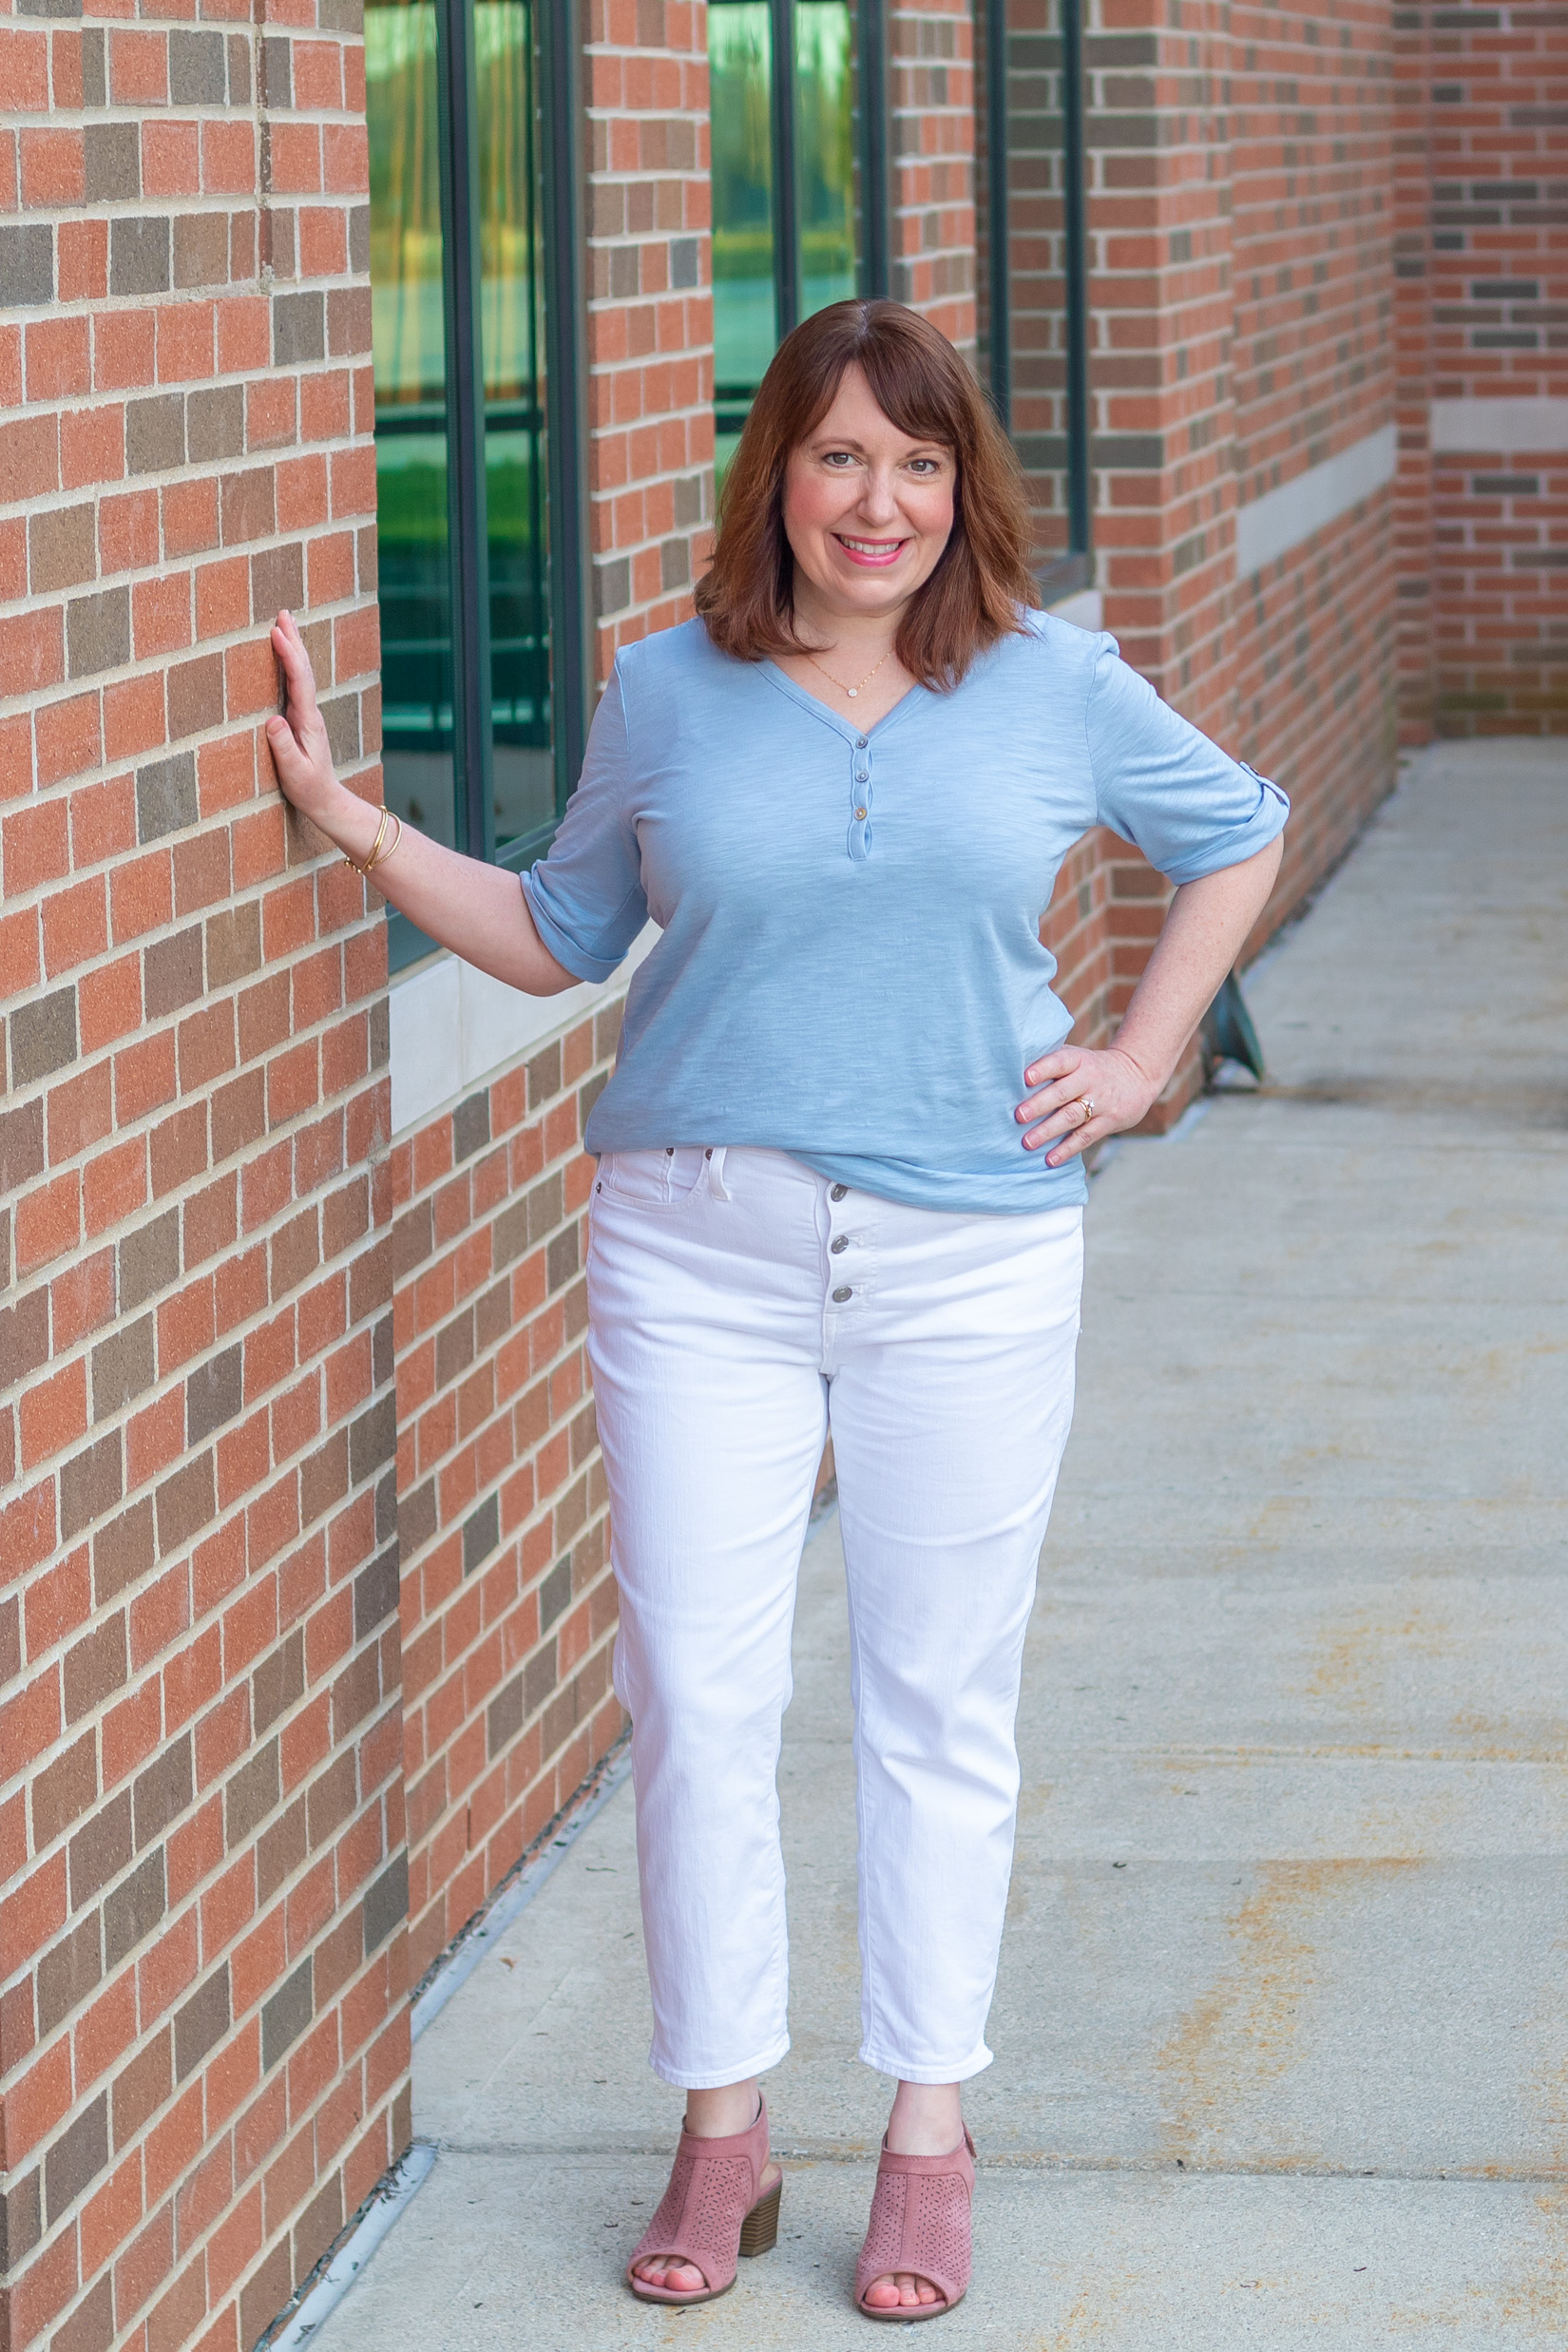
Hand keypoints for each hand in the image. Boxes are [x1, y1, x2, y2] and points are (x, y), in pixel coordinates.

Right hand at [265, 610, 342, 828]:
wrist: (327, 800)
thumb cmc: (309, 789)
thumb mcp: (294, 772)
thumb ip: (283, 747)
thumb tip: (272, 720)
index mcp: (308, 721)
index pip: (299, 681)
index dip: (288, 656)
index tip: (277, 634)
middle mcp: (310, 713)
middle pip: (303, 670)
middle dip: (293, 641)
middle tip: (283, 613)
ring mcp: (307, 715)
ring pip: (301, 674)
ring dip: (293, 648)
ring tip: (285, 624)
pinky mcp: (301, 719)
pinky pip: (295, 685)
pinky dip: (290, 665)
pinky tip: (286, 657)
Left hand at [1014, 1043, 1161, 1165]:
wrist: (1137, 1075)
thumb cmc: (1092, 1067)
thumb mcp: (1078, 1056)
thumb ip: (1052, 1061)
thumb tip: (1011, 1070)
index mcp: (1079, 1060)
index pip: (1060, 1061)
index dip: (1043, 1069)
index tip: (1025, 1078)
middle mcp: (1090, 1080)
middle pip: (1063, 1092)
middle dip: (1040, 1104)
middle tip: (1019, 1116)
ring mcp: (1101, 1102)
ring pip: (1072, 1117)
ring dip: (1049, 1131)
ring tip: (1028, 1142)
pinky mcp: (1109, 1121)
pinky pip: (1085, 1137)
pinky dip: (1067, 1149)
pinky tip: (1050, 1159)